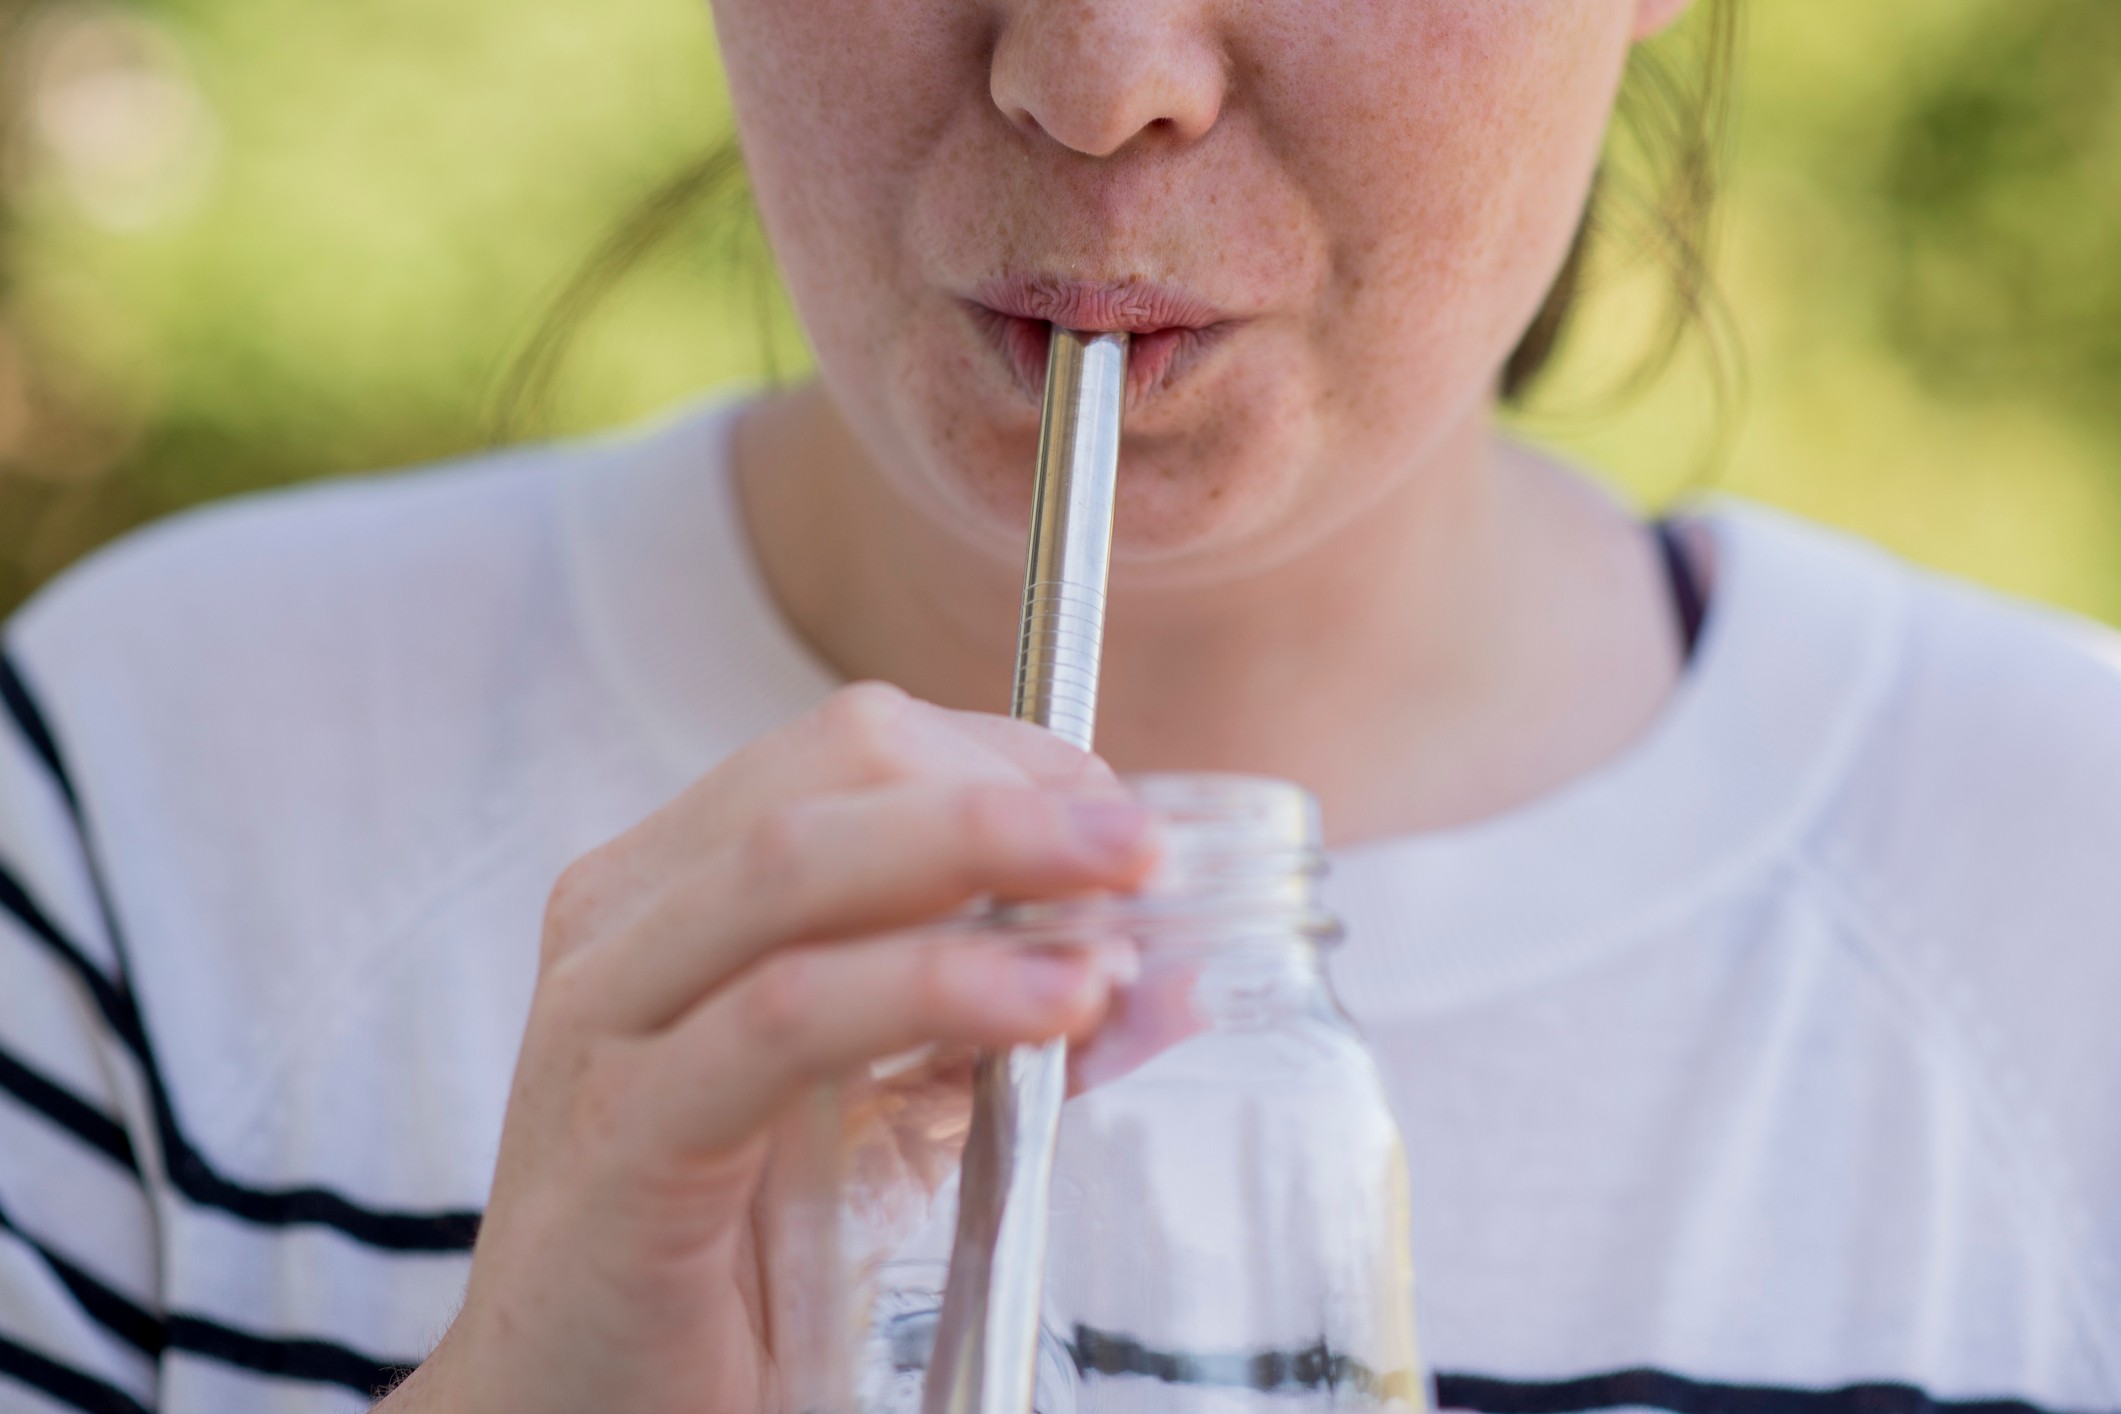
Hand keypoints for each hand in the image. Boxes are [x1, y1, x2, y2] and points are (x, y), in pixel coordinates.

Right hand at [379, 683, 1156, 1413]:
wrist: (577, 1410)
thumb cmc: (729, 1254)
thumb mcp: (878, 1109)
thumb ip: (993, 1024)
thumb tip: (1162, 972)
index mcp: (677, 886)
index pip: (856, 747)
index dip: (1009, 763)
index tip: (1120, 822)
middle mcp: (626, 921)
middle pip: (833, 766)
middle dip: (1013, 792)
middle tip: (1142, 854)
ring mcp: (606, 1017)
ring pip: (798, 865)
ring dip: (988, 864)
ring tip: (1116, 926)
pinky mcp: (622, 1134)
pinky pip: (785, 1017)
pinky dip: (935, 988)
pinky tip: (1044, 1008)